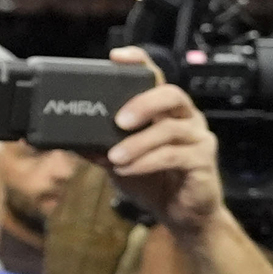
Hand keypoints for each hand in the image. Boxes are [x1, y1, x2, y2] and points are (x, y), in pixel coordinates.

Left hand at [102, 51, 227, 237]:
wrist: (183, 216)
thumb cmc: (155, 183)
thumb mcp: (121, 163)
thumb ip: (102, 148)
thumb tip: (69, 140)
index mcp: (166, 111)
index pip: (156, 77)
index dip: (139, 61)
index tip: (116, 57)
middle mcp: (186, 118)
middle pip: (171, 94)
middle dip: (143, 103)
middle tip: (118, 120)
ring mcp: (198, 139)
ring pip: (170, 129)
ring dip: (138, 142)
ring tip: (115, 157)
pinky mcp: (203, 161)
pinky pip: (173, 155)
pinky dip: (146, 162)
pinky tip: (127, 169)